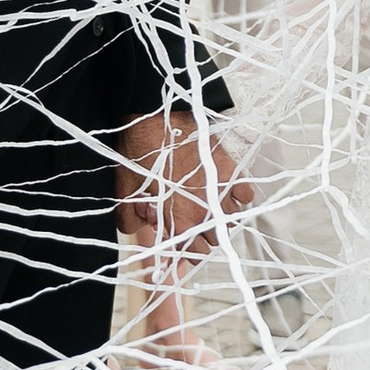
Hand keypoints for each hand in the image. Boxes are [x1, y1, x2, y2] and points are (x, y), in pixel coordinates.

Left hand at [115, 108, 248, 255]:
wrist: (155, 116)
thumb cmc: (138, 151)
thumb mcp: (123, 190)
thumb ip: (129, 219)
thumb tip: (136, 227)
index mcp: (180, 222)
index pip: (192, 253)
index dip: (185, 252)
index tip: (181, 246)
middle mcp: (205, 212)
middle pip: (214, 240)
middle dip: (202, 236)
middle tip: (191, 224)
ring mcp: (221, 191)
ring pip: (232, 221)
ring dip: (221, 219)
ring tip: (208, 208)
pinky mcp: (231, 171)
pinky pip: (246, 196)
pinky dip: (238, 197)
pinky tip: (225, 192)